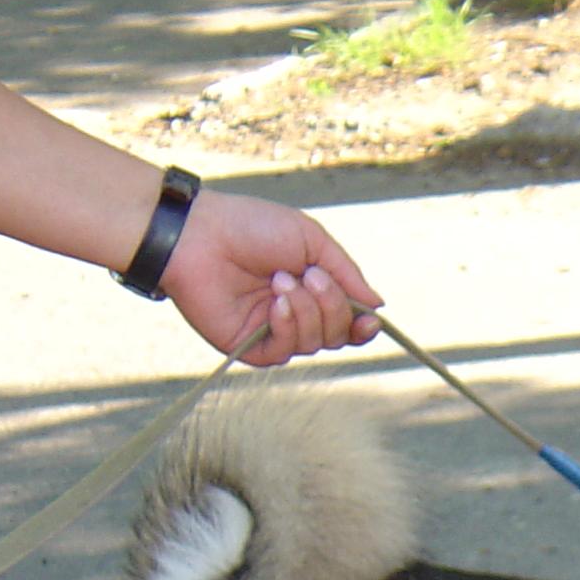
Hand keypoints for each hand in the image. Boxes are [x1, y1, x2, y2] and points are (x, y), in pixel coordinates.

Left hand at [158, 188, 382, 366]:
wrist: (201, 234)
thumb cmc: (252, 227)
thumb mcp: (312, 240)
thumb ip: (347, 273)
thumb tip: (378, 305)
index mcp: (312, 290)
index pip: (349, 321)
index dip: (363, 325)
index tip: (370, 318)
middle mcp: (295, 314)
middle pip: (339, 336)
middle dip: (333, 306)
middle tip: (310, 276)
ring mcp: (272, 332)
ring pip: (316, 344)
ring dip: (306, 310)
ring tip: (280, 279)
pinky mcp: (249, 346)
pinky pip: (286, 352)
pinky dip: (288, 326)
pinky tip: (275, 302)